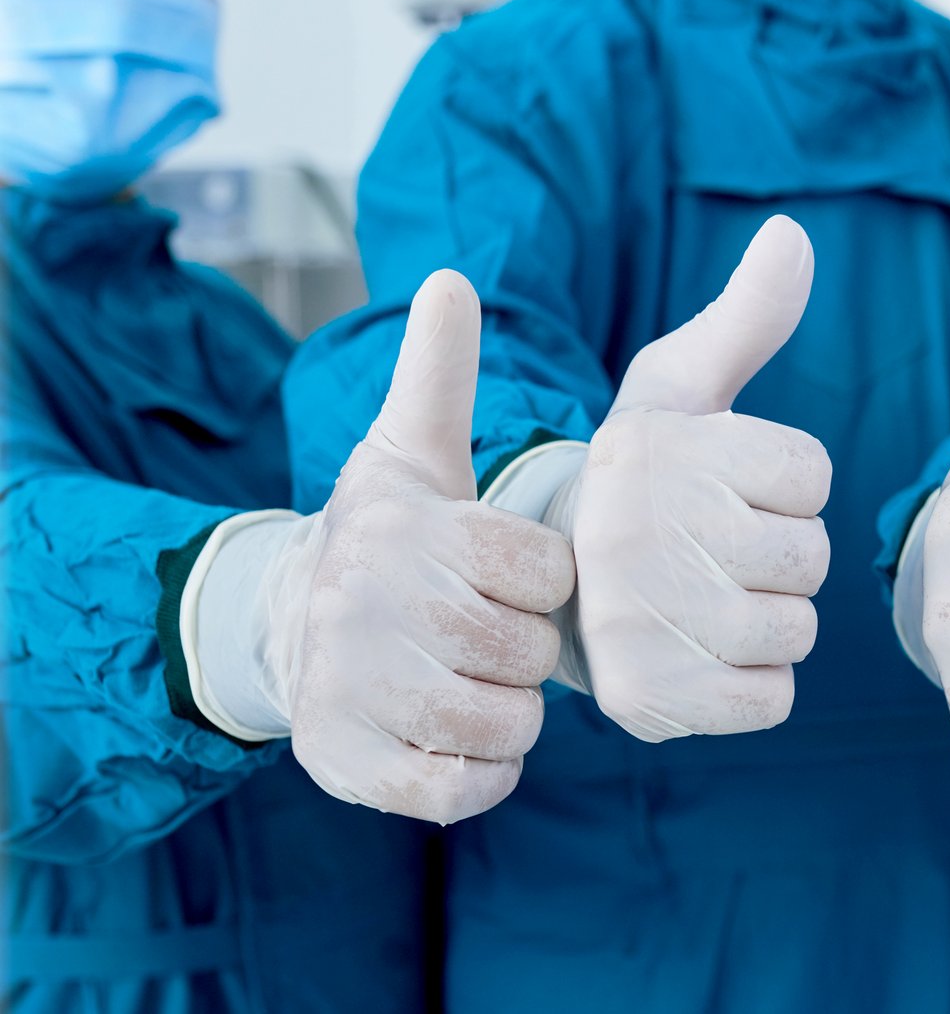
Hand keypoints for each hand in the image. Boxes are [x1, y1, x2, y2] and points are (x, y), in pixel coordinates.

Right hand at [195, 271, 577, 822]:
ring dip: (509, 714)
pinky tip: (457, 737)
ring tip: (472, 681)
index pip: (547, 572)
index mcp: (409, 529)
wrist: (284, 624)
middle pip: (530, 654)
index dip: (541, 583)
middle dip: (525, 651)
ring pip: (506, 725)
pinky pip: (463, 790)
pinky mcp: (345, 764)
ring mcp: (353, 689)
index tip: (501, 576)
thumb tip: (449, 277)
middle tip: (484, 633)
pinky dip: (480, 774)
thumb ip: (439, 372)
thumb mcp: (409, 451)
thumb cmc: (382, 536)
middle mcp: (369, 605)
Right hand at [555, 215, 830, 741]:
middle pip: (811, 557)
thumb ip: (746, 316)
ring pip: (795, 629)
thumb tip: (793, 233)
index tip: (727, 487)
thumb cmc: (644, 479)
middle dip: (783, 555)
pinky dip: (756, 685)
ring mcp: (639, 623)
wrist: (556, 587)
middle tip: (720, 552)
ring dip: (773, 620)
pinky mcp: (648, 700)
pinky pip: (772, 700)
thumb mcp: (680, 388)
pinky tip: (706, 654)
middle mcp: (639, 534)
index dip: (787, 484)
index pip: (811, 473)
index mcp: (657, 450)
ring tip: (710, 600)